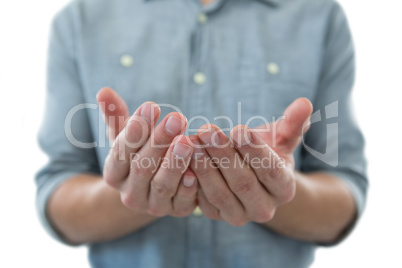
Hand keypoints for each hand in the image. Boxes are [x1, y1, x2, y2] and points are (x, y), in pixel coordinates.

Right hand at [97, 88, 197, 217]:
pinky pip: (181, 202)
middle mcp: (130, 193)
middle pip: (142, 167)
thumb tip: (104, 91)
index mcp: (114, 173)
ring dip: (174, 163)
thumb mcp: (124, 136)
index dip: (135, 130)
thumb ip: (115, 116)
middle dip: (159, 142)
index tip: (151, 106)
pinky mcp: (175, 211)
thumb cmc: (138, 154)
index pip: (120, 152)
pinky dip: (187, 188)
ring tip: (187, 141)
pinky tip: (195, 172)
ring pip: (162, 185)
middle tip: (176, 118)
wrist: (150, 191)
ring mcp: (152, 206)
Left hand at [190, 98, 312, 225]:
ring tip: (192, 141)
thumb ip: (292, 123)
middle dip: (223, 155)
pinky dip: (192, 180)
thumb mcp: (281, 138)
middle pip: (243, 182)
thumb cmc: (266, 151)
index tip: (239, 129)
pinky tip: (183, 159)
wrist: (250, 175)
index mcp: (284, 189)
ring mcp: (239, 215)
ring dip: (205, 166)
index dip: (255, 151)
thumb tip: (304, 102)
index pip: (271, 171)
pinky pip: (203, 200)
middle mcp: (264, 209)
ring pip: (220, 192)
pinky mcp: (217, 215)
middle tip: (207, 130)